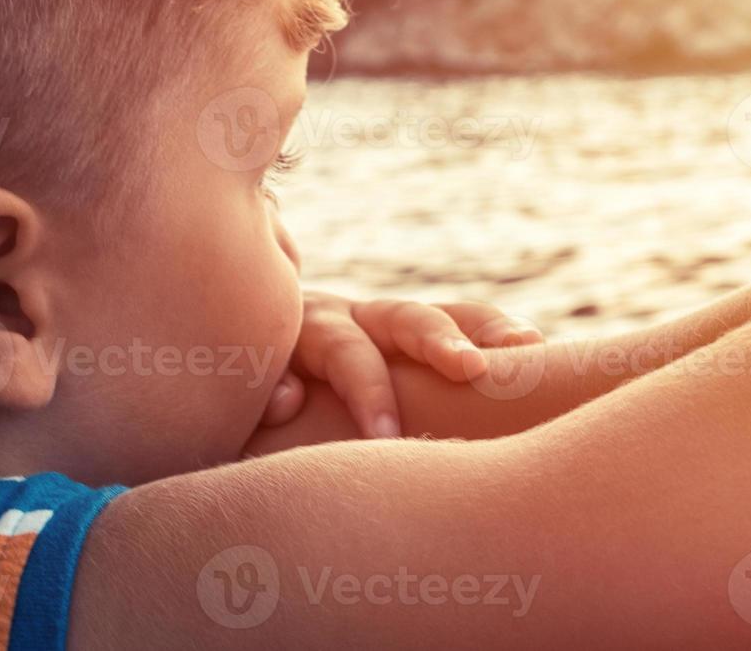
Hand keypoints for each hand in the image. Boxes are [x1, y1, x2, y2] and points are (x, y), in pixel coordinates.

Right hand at [258, 290, 543, 439]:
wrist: (219, 353)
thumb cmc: (319, 391)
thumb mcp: (374, 381)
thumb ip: (421, 394)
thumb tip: (507, 417)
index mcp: (392, 328)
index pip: (452, 316)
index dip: (491, 327)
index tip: (530, 346)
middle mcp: (353, 322)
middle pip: (407, 318)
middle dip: (441, 340)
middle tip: (475, 369)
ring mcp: (300, 336)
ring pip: (340, 349)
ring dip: (366, 388)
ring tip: (386, 435)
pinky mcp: (248, 362)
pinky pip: (263, 375)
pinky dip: (275, 391)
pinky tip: (284, 410)